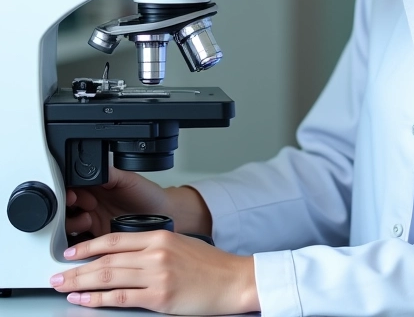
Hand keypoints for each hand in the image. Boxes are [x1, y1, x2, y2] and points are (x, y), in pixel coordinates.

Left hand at [50, 230, 259, 313]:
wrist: (233, 280)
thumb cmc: (210, 264)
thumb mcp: (180, 245)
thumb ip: (153, 247)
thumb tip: (124, 257)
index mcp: (160, 236)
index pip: (115, 239)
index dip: (88, 246)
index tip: (71, 253)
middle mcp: (156, 253)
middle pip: (107, 260)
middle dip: (76, 269)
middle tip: (56, 275)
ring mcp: (157, 275)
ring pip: (109, 278)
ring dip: (81, 284)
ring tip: (63, 288)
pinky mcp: (160, 297)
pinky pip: (122, 298)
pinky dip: (99, 300)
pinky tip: (85, 301)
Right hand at [66, 167, 172, 238]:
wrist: (160, 214)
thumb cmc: (146, 194)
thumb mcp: (127, 179)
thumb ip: (108, 174)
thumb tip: (92, 168)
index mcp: (95, 187)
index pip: (72, 188)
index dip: (67, 191)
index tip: (71, 194)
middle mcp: (90, 204)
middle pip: (66, 207)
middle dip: (66, 207)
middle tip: (76, 204)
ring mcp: (92, 221)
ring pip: (69, 224)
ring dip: (72, 222)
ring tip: (87, 219)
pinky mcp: (96, 238)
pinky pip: (79, 241)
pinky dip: (76, 241)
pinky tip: (85, 236)